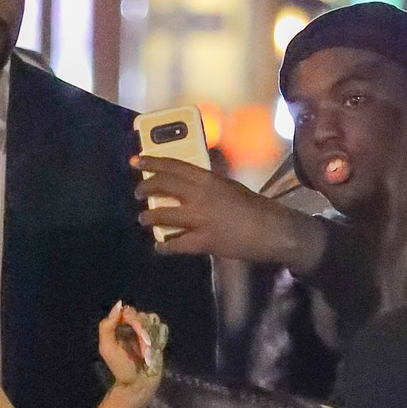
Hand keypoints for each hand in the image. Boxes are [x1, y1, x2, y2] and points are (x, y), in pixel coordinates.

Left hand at [99, 302, 166, 402]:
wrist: (137, 384)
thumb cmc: (120, 367)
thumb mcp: (107, 347)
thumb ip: (107, 325)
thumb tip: (119, 304)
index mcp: (120, 327)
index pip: (129, 311)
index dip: (133, 318)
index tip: (134, 330)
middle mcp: (133, 327)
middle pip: (143, 316)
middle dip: (143, 331)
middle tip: (143, 350)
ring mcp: (146, 332)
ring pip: (154, 321)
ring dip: (152, 337)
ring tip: (147, 353)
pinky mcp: (158, 339)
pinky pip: (163, 329)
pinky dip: (159, 339)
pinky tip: (154, 351)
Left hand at [132, 156, 326, 271]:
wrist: (270, 230)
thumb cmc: (251, 207)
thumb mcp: (228, 187)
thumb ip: (207, 186)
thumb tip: (188, 185)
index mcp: (208, 179)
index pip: (175, 166)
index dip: (153, 162)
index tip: (136, 160)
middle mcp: (201, 196)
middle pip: (164, 186)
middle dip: (146, 188)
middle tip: (137, 192)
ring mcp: (200, 219)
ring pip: (164, 215)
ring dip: (149, 217)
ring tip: (143, 219)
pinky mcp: (203, 242)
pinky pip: (176, 245)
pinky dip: (164, 247)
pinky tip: (159, 247)